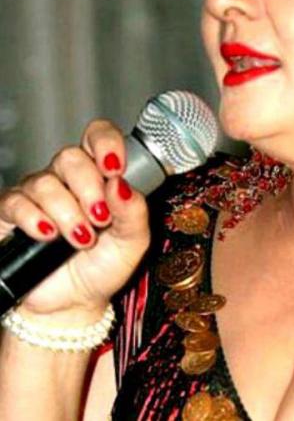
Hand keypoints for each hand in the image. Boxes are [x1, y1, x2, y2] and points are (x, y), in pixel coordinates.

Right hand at [0, 120, 150, 321]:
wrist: (73, 303)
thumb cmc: (103, 267)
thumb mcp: (133, 242)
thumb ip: (134, 212)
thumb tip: (122, 184)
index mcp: (100, 177)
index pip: (98, 137)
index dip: (105, 143)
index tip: (115, 167)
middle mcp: (67, 180)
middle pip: (71, 157)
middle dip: (89, 189)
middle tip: (100, 219)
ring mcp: (37, 195)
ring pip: (45, 183)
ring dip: (68, 213)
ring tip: (81, 240)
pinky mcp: (10, 214)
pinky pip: (16, 203)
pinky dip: (35, 219)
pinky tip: (48, 235)